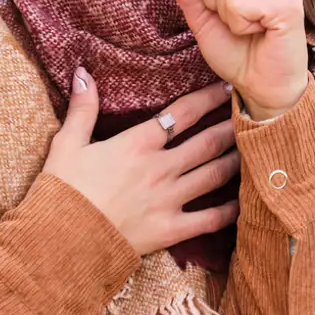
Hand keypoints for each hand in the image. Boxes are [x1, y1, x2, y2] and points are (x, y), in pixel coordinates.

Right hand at [42, 68, 239, 255]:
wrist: (61, 242)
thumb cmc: (62, 191)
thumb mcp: (67, 144)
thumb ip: (82, 107)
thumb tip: (82, 72)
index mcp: (137, 144)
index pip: (182, 113)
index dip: (207, 98)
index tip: (226, 87)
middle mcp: (160, 168)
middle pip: (207, 142)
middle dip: (232, 127)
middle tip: (254, 116)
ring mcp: (169, 199)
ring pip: (214, 174)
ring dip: (235, 160)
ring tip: (253, 150)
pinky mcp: (172, 230)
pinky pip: (210, 220)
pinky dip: (231, 210)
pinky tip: (245, 201)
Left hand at [156, 0, 308, 120]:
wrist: (261, 86)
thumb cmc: (236, 49)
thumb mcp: (201, 14)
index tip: (225, 5)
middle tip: (238, 19)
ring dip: (227, 14)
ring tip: (249, 26)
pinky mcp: (289, 3)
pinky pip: (239, 4)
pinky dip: (240, 25)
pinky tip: (259, 32)